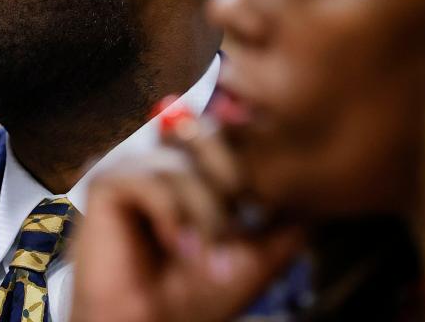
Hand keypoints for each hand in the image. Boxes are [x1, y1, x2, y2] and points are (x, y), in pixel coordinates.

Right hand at [70, 110, 304, 321]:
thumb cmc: (202, 295)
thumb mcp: (262, 253)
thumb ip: (289, 218)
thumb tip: (317, 191)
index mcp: (196, 168)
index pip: (228, 130)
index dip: (248, 155)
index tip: (258, 198)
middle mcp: (165, 159)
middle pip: (207, 132)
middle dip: (230, 178)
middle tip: (236, 222)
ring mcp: (134, 168)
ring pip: (182, 163)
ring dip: (203, 212)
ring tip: (201, 253)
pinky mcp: (106, 184)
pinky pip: (150, 179)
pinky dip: (171, 214)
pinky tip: (174, 245)